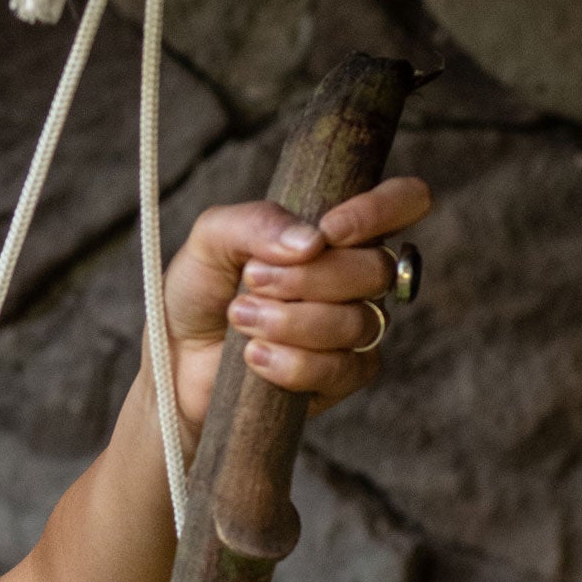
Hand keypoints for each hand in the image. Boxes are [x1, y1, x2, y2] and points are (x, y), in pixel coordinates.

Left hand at [163, 175, 432, 432]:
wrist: (176, 362)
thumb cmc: (200, 293)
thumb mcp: (212, 240)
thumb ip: (256, 222)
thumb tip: (311, 241)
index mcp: (340, 231)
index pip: (404, 203)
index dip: (380, 211)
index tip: (328, 229)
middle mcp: (357, 278)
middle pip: (377, 269)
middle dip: (310, 277)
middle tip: (252, 281)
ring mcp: (353, 329)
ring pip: (359, 321)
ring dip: (293, 321)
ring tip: (240, 319)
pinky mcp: (340, 378)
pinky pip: (343, 369)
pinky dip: (295, 364)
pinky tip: (254, 358)